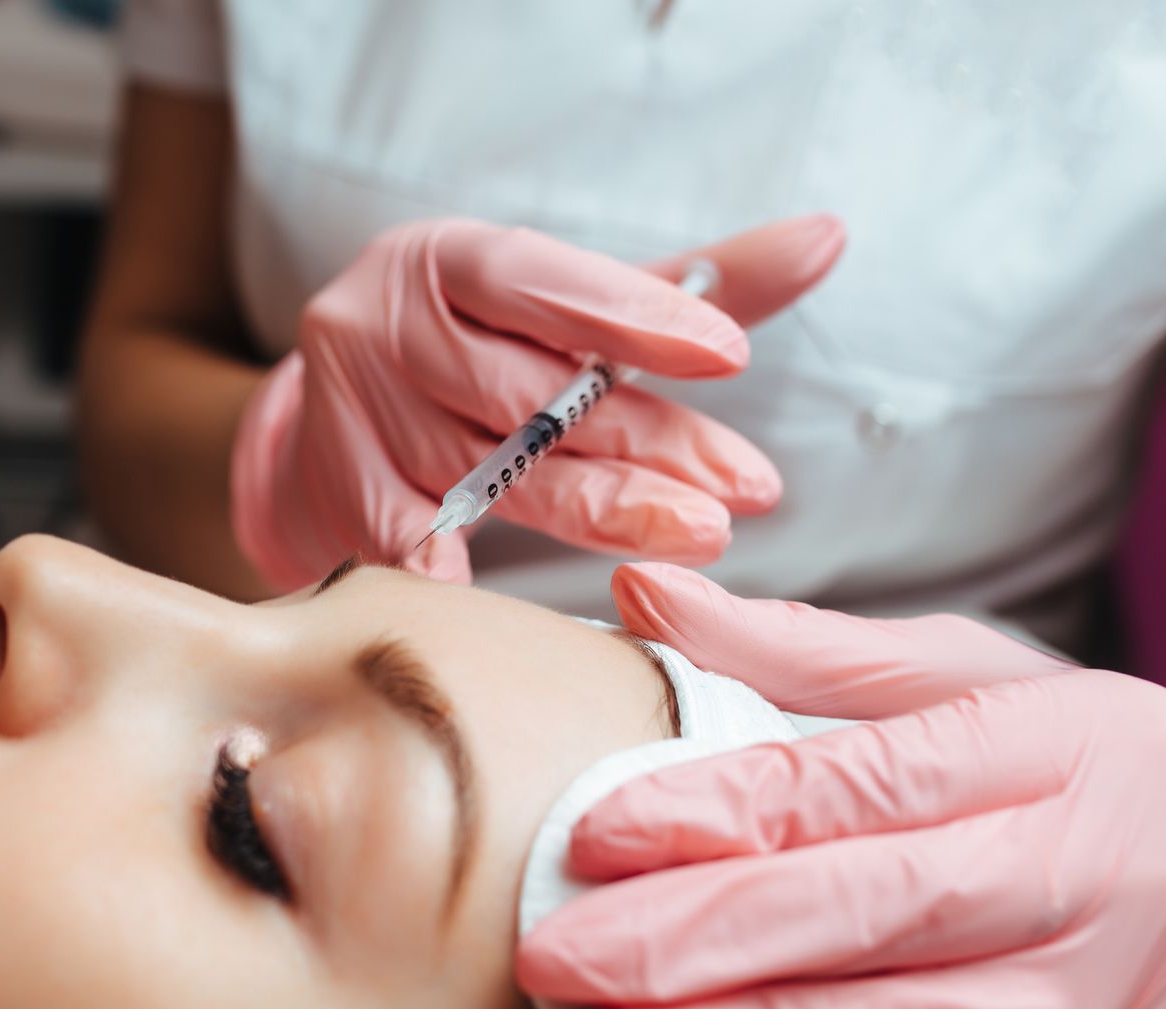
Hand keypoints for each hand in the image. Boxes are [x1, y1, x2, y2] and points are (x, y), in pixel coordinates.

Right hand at [229, 215, 845, 590]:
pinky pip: (413, 541)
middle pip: (527, 395)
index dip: (631, 316)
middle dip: (646, 442)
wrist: (336, 407)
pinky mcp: (341, 496)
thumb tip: (829, 237)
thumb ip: (689, 282)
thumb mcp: (568, 303)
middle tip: (745, 490)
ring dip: (600, 511)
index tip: (730, 353)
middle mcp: (383, 326)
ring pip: (491, 473)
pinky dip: (464, 573)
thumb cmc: (481, 345)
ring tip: (699, 535)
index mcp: (443, 258)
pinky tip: (518, 613)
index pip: (541, 280)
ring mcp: (355, 416)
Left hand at [516, 563, 1165, 1008]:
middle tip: (555, 958)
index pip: (858, 785)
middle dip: (693, 941)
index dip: (719, 811)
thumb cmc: (1087, 767)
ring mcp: (1094, 1002)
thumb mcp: (971, 677)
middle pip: (862, 911)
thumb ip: (801, 647)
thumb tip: (648, 592)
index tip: (595, 833)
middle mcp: (1073, 876)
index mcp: (1040, 751)